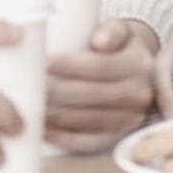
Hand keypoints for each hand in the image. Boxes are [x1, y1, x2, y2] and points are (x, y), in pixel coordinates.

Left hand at [44, 18, 157, 152]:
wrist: (140, 70)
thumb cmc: (119, 46)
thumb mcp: (121, 30)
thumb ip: (112, 30)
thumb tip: (99, 40)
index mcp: (139, 64)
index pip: (100, 66)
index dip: (70, 65)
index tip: (44, 62)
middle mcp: (140, 93)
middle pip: (92, 95)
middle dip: (58, 92)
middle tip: (32, 88)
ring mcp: (133, 118)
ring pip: (90, 120)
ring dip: (59, 118)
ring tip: (33, 109)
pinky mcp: (121, 136)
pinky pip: (93, 142)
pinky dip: (69, 140)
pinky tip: (47, 133)